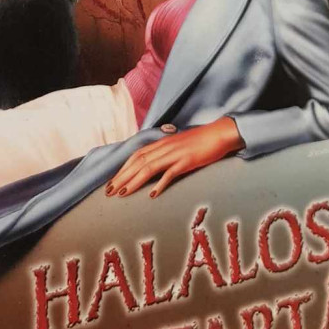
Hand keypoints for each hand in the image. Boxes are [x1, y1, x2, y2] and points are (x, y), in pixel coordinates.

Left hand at [105, 117, 242, 198]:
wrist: (218, 134)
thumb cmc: (199, 141)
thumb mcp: (177, 145)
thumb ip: (164, 153)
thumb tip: (152, 167)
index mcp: (161, 143)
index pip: (136, 156)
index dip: (122, 169)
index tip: (112, 182)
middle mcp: (164, 147)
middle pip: (138, 162)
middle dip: (122, 177)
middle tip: (109, 192)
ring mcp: (175, 154)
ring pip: (149, 168)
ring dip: (134, 181)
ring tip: (123, 194)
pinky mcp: (187, 161)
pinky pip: (171, 173)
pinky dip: (160, 184)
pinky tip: (152, 194)